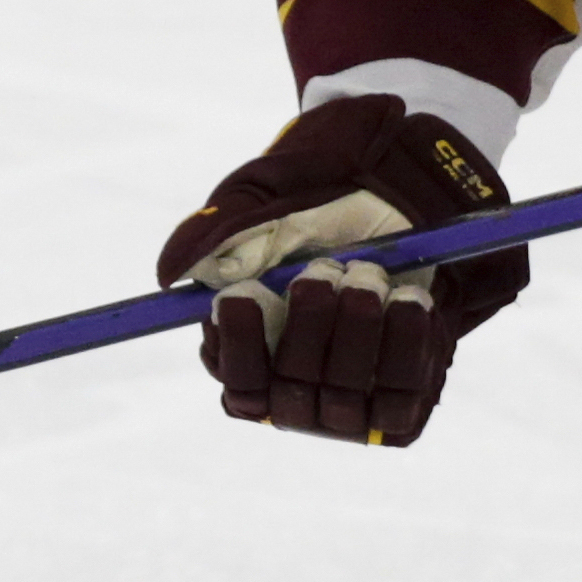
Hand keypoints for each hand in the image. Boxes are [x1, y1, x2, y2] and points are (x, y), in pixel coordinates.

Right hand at [154, 95, 527, 445]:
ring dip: (357, 333)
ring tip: (369, 276)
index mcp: (255, 348)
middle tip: (323, 271)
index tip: (240, 297)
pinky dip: (405, 347)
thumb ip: (215, 231)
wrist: (410, 183)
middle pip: (288, 393)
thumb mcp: (265, 196)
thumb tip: (170, 273)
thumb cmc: (323, 192)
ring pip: (344, 398)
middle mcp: (300, 384)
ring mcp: (353, 397)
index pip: (236, 380)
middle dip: (307, 328)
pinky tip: (409, 300)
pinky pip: (402, 396)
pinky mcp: (405, 395)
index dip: (237, 345)